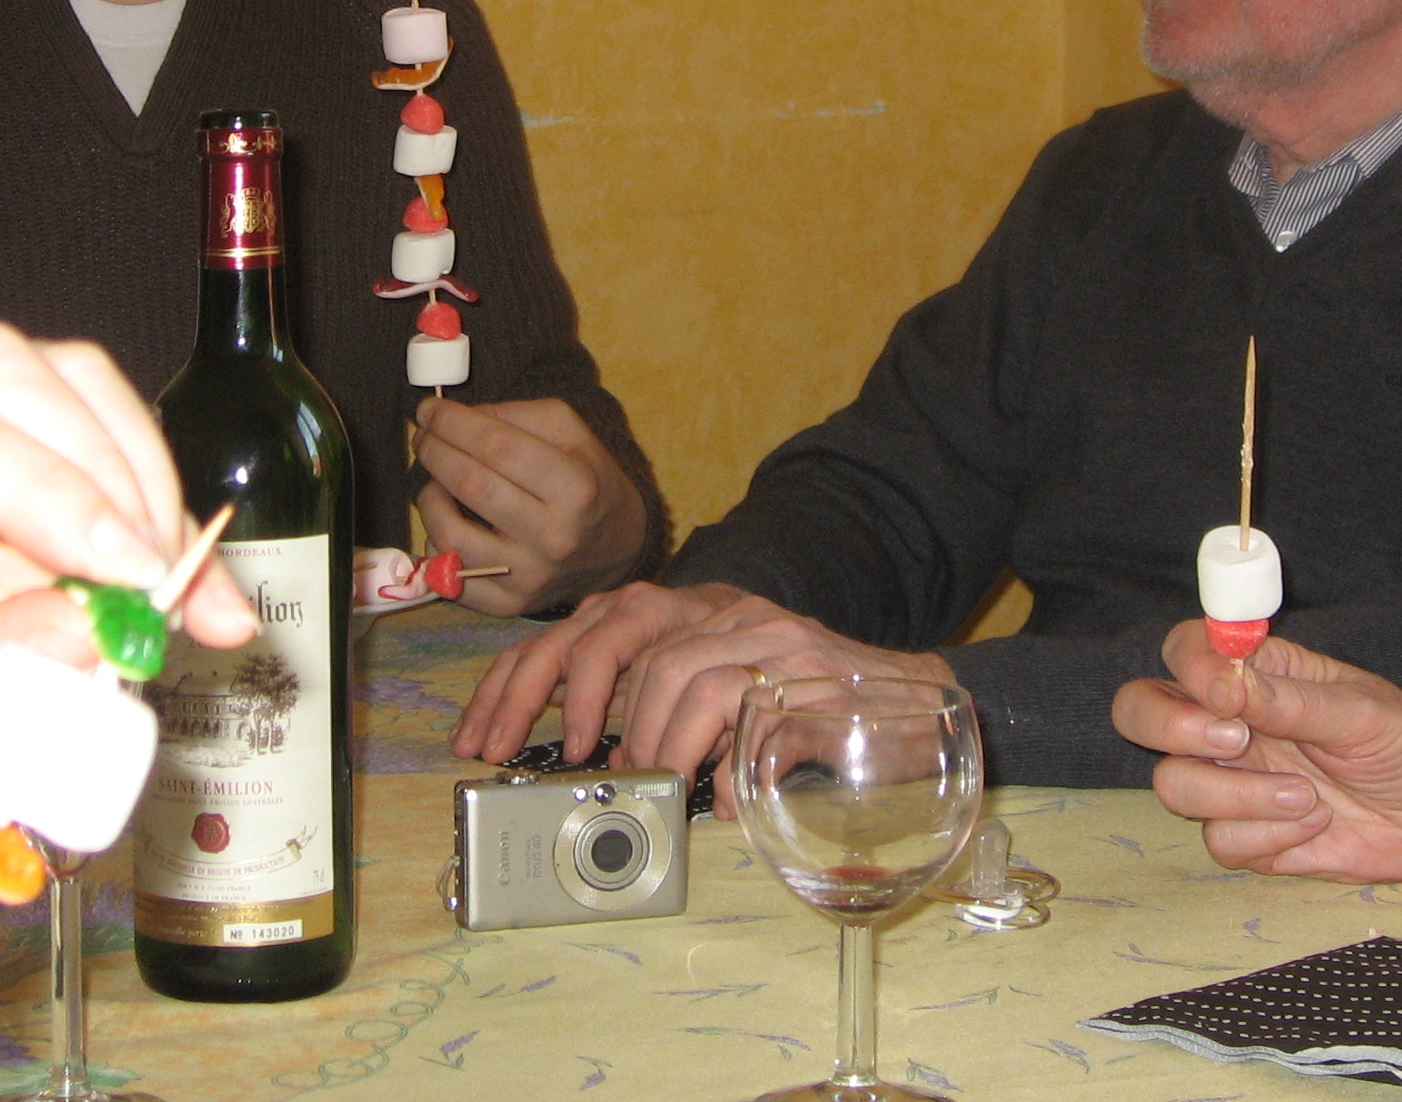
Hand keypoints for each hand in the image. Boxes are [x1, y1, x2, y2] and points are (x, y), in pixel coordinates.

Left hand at [0, 324, 256, 938]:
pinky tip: (184, 576)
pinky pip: (101, 416)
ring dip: (140, 477)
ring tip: (178, 589)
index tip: (127, 571)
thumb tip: (91, 628)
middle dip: (99, 471)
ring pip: (64, 378)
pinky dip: (155, 493)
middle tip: (157, 578)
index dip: (41, 489)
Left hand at [412, 395, 647, 615]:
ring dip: (429, 497)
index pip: (498, 447)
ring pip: (451, 534)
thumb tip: (456, 419)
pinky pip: (450, 576)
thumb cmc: (588, 482)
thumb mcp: (571, 433)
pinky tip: (449, 523)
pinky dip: (436, 543)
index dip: (454, 423)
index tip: (429, 408)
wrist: (617, 548)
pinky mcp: (510, 604)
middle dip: (434, 451)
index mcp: (575, 488)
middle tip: (424, 435)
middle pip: (471, 485)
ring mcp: (529, 576)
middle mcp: (554, 537)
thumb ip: (516, 415)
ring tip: (437, 481)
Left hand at [449, 578, 953, 777]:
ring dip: (650, 736)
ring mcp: (765, 632)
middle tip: (534, 757)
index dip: (521, 676)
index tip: (480, 735)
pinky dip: (713, 751)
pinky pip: (741, 703)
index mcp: (686, 613)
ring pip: (677, 667)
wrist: (920, 703)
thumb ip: (668, 727)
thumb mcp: (722, 714)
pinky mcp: (806, 669)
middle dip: (558, 694)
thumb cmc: (812, 716)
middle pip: (614, 626)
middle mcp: (719, 607)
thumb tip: (600, 778)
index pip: (584, 625)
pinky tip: (712, 794)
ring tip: (643, 783)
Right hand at [1115, 622, 1401, 919]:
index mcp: (1256, 673)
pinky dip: (1266, 837)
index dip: (1189, 666)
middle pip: (1141, 709)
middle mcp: (1228, 721)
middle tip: (1235, 741)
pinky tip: (1315, 825)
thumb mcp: (1362, 712)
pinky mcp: (1248, 836)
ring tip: (1306, 797)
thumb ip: (1291, 700)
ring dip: (1239, 795)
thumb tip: (1224, 684)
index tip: (1226, 693)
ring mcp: (1232, 780)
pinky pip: (1218, 840)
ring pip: (1174, 782)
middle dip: (1170, 726)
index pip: (1185, 650)